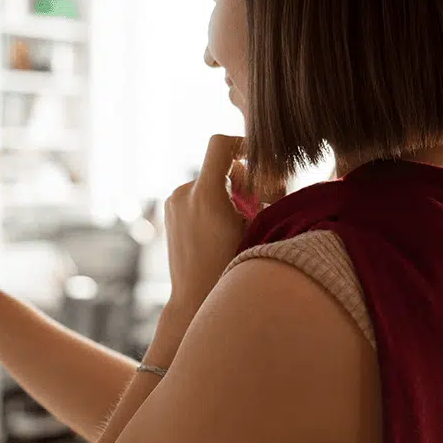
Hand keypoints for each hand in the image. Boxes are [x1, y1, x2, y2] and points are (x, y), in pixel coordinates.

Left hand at [147, 135, 274, 365]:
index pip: (220, 144)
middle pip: (219, 165)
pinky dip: (213, 202)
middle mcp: (183, 193)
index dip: (242, 143)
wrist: (195, 299)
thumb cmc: (231, 268)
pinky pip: (197, 195)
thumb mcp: (256, 230)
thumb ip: (261, 198)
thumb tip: (272, 176)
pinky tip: (223, 228)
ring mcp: (173, 202)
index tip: (258, 157)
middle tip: (259, 202)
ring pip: (209, 181)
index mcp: (204, 194)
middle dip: (241, 178)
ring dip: (228, 192)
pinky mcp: (169, 212)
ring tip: (241, 222)